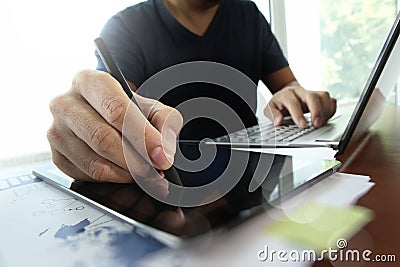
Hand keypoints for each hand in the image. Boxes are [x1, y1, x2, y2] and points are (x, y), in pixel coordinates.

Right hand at [47, 69, 182, 187]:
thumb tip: (163, 151)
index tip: (161, 154)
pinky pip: (88, 175)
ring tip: (143, 171)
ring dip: (126, 172)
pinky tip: (124, 171)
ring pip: (95, 162)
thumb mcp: (151, 107)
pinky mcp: (57, 156)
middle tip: (155, 168)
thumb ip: (164, 122)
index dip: (143, 136)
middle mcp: (65, 104)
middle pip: (103, 138)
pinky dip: (112, 179)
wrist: (103, 115)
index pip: (116, 109)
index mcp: (89, 81)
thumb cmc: (126, 109)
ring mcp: (56, 131)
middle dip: (135, 159)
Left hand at [265, 82, 336, 127]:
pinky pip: (330, 100)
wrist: (287, 93)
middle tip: (316, 125)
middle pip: (312, 96)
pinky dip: (331, 110)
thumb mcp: (270, 108)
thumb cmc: (280, 103)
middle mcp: (300, 91)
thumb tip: (278, 121)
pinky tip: (326, 118)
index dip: (298, 114)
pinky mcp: (320, 97)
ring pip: (323, 96)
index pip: (293, 102)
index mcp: (287, 94)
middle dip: (316, 111)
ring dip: (325, 111)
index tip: (302, 125)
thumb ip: (273, 114)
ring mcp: (312, 92)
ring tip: (321, 123)